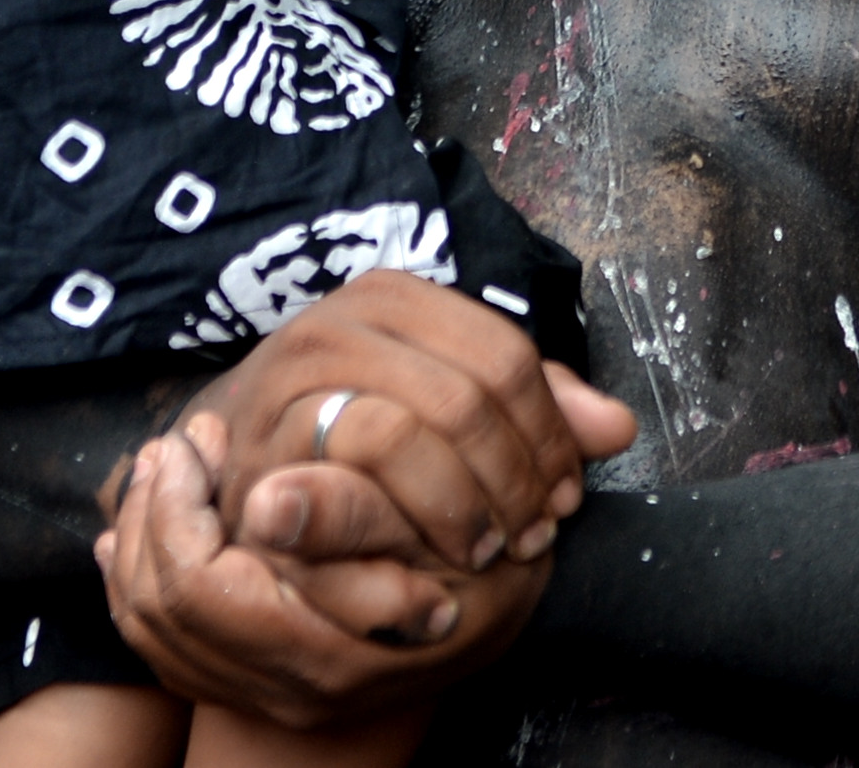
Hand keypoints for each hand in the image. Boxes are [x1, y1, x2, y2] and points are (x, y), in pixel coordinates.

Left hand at [98, 419, 546, 729]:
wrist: (499, 621)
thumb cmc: (489, 562)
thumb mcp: (440, 536)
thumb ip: (354, 516)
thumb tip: (265, 503)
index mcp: (328, 657)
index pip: (201, 589)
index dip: (183, 507)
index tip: (201, 437)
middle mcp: (289, 690)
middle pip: (162, 610)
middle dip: (151, 515)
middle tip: (174, 444)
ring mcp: (266, 694)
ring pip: (152, 627)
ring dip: (141, 538)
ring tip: (162, 470)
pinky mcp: (250, 684)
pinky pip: (158, 640)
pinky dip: (137, 578)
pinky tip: (133, 532)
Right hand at [175, 272, 635, 570]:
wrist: (239, 466)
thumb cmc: (355, 435)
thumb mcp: (448, 407)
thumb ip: (533, 408)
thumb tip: (620, 427)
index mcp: (396, 296)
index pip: (506, 356)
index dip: (549, 435)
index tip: (565, 495)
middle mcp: (340, 320)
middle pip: (464, 395)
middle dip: (512, 477)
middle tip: (534, 536)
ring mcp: (292, 377)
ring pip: (405, 433)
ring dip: (462, 506)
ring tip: (489, 550)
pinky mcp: (260, 443)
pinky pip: (343, 483)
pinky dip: (406, 527)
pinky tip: (434, 563)